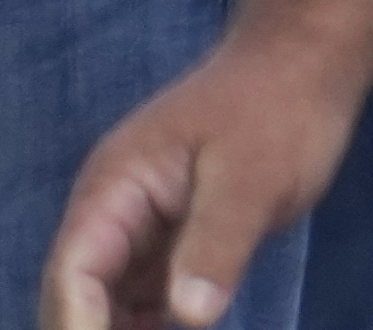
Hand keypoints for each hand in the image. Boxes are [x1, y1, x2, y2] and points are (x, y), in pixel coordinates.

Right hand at [46, 30, 372, 327]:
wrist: (299, 68)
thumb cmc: (275, 110)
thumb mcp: (251, 179)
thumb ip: (217, 244)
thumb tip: (188, 316)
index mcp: (114, 187)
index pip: (73, 272)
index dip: (78, 328)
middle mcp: (111, 214)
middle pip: (75, 296)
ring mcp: (136, 233)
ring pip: (101, 305)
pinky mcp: (166, 247)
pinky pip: (136, 304)